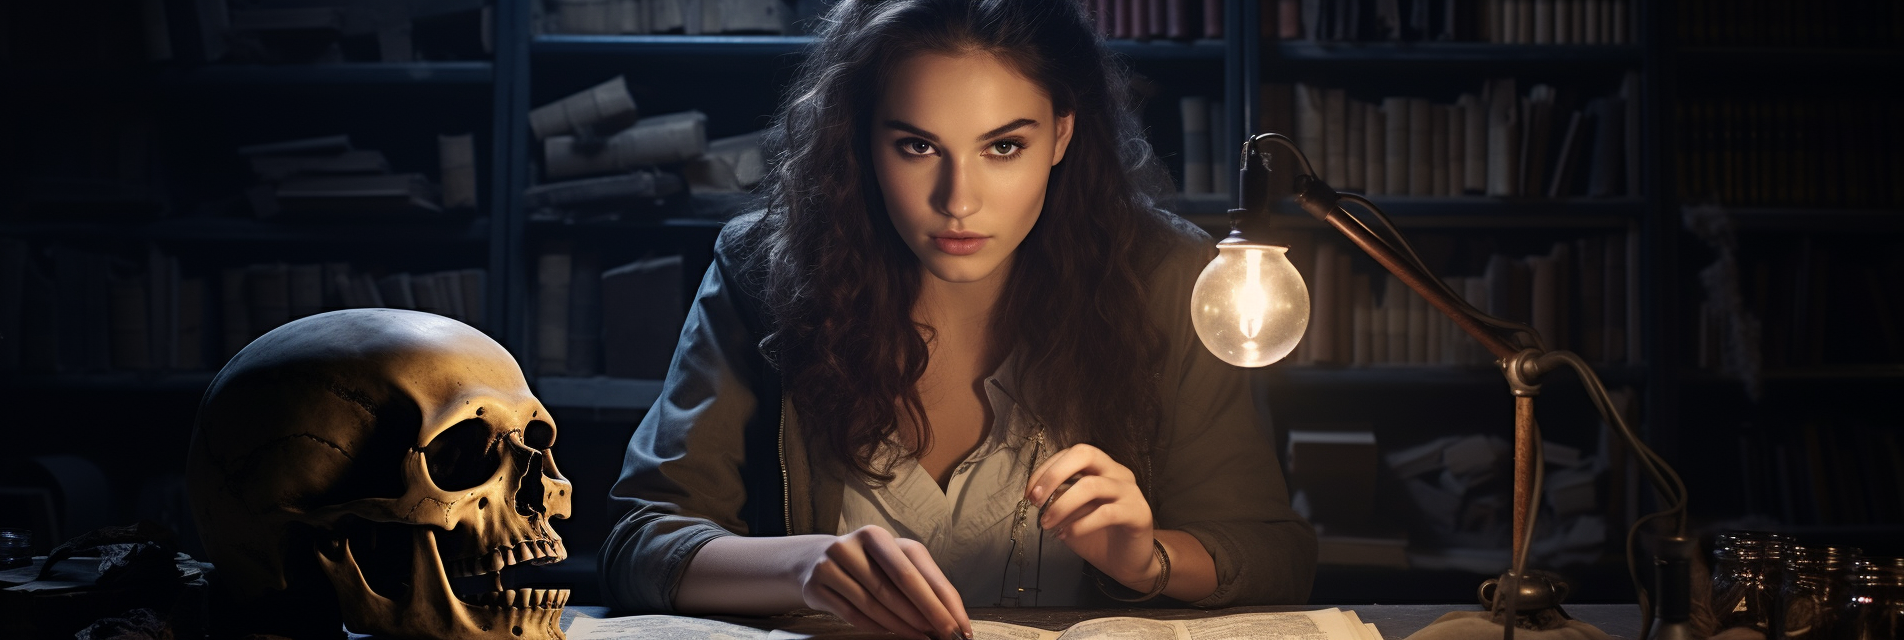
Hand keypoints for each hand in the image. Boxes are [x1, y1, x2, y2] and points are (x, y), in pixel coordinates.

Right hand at [794, 525, 972, 639]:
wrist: (816, 560)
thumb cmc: (867, 563)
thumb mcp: (892, 560)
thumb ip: (920, 581)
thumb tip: (951, 614)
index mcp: (877, 536)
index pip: (914, 571)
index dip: (939, 599)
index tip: (958, 622)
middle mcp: (852, 545)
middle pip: (895, 585)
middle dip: (926, 613)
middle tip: (945, 634)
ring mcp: (831, 564)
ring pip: (874, 603)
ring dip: (903, 625)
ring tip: (922, 637)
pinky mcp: (816, 586)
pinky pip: (852, 614)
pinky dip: (876, 627)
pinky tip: (892, 632)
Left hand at [1024, 444, 1159, 589]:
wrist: (1128, 563)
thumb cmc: (1098, 535)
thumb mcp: (1072, 514)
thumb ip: (1058, 500)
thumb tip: (1036, 495)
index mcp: (1102, 468)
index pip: (1071, 454)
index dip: (1046, 470)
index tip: (1029, 494)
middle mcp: (1118, 473)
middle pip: (1085, 454)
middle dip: (1054, 475)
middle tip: (1036, 500)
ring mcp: (1130, 491)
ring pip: (1092, 485)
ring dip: (1062, 505)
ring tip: (1047, 524)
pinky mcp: (1139, 513)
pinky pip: (1106, 513)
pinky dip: (1080, 524)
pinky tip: (1067, 535)